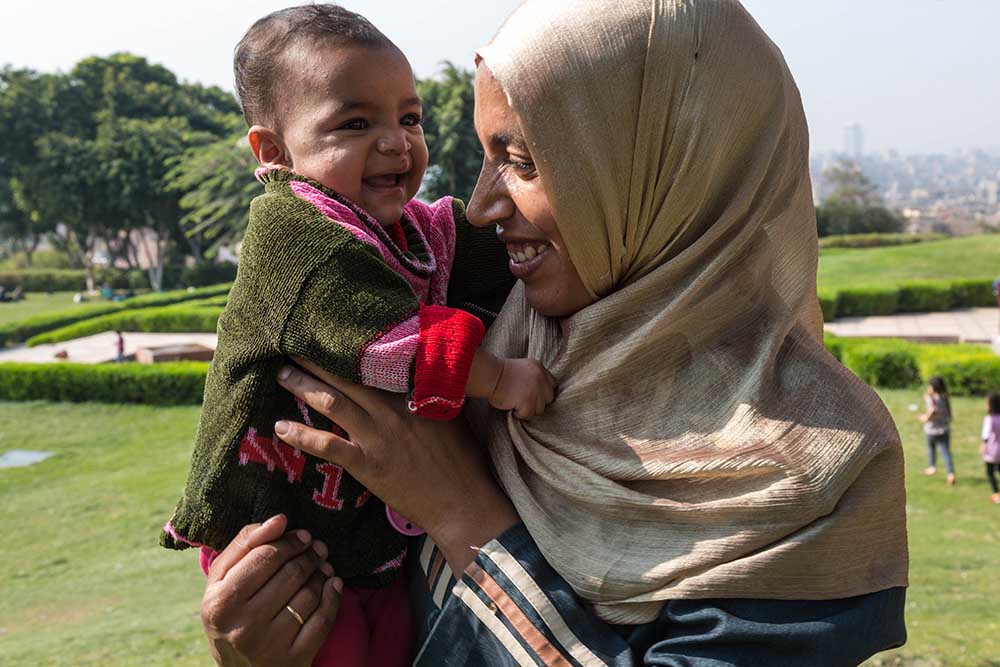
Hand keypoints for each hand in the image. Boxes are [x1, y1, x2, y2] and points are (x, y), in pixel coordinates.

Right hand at [200, 514, 341, 666]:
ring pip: (309, 594)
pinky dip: (333, 596)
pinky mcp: (294, 660)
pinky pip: (324, 619)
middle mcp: (243, 626)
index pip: (265, 556)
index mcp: (220, 603)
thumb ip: (245, 545)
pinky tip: (333, 584)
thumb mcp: (222, 581)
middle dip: (310, 555)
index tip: (303, 535)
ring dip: (322, 573)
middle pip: (291, 573)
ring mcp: (270, 646)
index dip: (290, 541)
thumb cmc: (230, 614)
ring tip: (322, 565)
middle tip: (317, 548)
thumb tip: (279, 519)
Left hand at [274, 358, 519, 572]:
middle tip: (293, 345)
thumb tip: (423, 374)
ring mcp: (377, 437)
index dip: (352, 349)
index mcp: (413, 395)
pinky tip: (281, 427)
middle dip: (317, 360)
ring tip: (282, 374)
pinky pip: (327, 446)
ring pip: (332, 403)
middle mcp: (391, 410)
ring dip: (303, 387)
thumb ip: (434, 394)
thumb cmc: (463, 461)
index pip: (377, 363)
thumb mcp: (454, 416)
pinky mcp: (367, 464)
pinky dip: (302, 435)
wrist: (462, 502)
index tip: (333, 335)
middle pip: (346, 377)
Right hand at [489, 358, 555, 418]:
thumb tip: (535, 392)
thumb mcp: (521, 367)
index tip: (534, 395)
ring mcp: (536, 391)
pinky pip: (528, 414)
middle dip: (538, 402)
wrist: (490, 375)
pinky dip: (520, 414)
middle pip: (549, 398)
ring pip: (540, 409)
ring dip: (528, 409)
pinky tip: (512, 407)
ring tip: (516, 404)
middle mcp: (541, 378)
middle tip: (524, 402)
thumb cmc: (499, 373)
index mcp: (539, 367)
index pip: (551, 384)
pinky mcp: (529, 402)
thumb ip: (532, 377)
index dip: (543, 392)